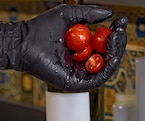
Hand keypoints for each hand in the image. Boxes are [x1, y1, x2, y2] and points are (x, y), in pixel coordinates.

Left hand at [0, 4, 127, 91]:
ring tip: (115, 39)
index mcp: (81, 50)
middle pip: (108, 58)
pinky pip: (95, 80)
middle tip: (118, 32)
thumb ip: (89, 14)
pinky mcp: (73, 83)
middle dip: (117, 45)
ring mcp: (78, 74)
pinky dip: (106, 69)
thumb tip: (109, 13)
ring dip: (115, 54)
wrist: (25, 41)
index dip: (114, 35)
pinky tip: (110, 56)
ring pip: (105, 69)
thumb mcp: (70, 16)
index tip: (120, 23)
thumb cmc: (40, 29)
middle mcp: (81, 63)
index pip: (104, 45)